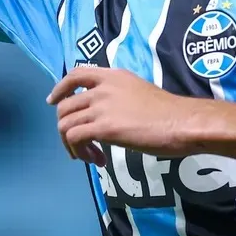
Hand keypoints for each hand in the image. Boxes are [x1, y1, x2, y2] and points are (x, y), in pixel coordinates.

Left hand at [47, 67, 207, 165]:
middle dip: (66, 128)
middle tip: (84, 146)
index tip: (53, 103)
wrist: (181, 122)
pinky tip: (98, 161)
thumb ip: (119, 96)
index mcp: (112, 76)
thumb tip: (109, 113)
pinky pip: (75, 138)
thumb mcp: (138, 91)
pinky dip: (80, 152)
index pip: (75, 74)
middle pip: (65, 106)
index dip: (60, 89)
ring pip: (65, 124)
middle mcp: (102, 88)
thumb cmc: (168, 112)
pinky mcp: (104, 127)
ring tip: (91, 157)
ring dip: (72, 145)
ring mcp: (102, 106)